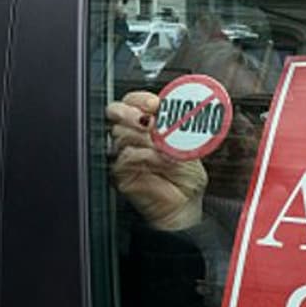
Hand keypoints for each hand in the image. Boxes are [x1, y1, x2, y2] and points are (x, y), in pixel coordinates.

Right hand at [106, 91, 207, 230]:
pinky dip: (145, 156)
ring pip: (121, 133)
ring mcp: (124, 154)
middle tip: (149, 121)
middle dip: (131, 112)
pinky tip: (161, 160)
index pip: (132, 101)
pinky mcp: (121, 173)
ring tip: (165, 147)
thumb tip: (171, 112)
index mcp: (148, 126)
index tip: (155, 104)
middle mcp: (133, 137)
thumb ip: (179, 129)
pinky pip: (125, 156)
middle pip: (116, 112)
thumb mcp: (189, 147)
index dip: (140, 99)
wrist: (186, 207)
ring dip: (145, 137)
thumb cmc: (187, 179)